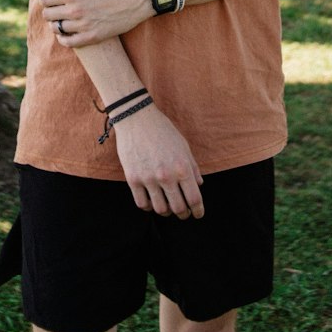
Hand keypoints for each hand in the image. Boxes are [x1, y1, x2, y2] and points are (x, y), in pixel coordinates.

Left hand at [40, 0, 151, 45]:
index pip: (45, 0)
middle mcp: (75, 11)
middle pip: (49, 15)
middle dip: (49, 11)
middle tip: (54, 9)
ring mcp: (83, 25)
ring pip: (57, 29)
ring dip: (55, 24)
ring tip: (60, 20)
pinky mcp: (92, 37)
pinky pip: (69, 42)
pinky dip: (63, 39)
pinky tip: (65, 34)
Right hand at [114, 104, 204, 219]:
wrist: (136, 118)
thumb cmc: (162, 130)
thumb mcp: (183, 146)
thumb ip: (193, 167)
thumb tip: (199, 185)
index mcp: (182, 167)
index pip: (194, 199)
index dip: (198, 211)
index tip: (198, 214)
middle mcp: (166, 176)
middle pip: (178, 208)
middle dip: (184, 214)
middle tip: (184, 213)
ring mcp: (148, 179)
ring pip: (160, 209)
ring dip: (167, 212)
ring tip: (168, 208)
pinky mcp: (133, 179)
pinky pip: (142, 203)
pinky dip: (149, 207)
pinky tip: (152, 202)